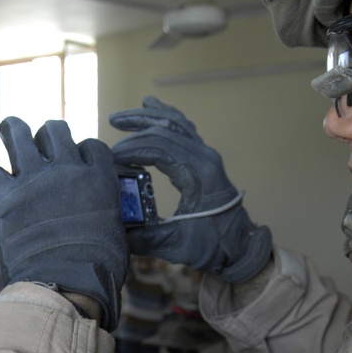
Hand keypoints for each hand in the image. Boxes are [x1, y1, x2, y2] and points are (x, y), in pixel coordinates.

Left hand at [0, 117, 127, 330]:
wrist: (67, 284)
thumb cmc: (97, 269)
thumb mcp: (116, 235)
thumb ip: (106, 216)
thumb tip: (103, 221)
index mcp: (97, 179)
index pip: (91, 147)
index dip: (83, 150)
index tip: (78, 158)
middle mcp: (66, 170)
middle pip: (55, 132)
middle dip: (48, 135)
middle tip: (41, 143)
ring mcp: (33, 180)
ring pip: (19, 134)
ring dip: (12, 129)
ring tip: (7, 129)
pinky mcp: (5, 196)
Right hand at [110, 96, 271, 283]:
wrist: (241, 246)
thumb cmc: (213, 246)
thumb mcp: (177, 246)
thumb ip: (144, 238)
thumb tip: (112, 228)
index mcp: (200, 174)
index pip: (160, 148)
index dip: (132, 149)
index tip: (110, 157)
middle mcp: (205, 157)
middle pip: (166, 129)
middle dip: (135, 129)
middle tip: (109, 130)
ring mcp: (206, 155)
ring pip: (175, 123)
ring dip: (147, 117)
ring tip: (120, 117)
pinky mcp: (204, 158)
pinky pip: (183, 129)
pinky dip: (165, 116)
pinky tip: (151, 106)